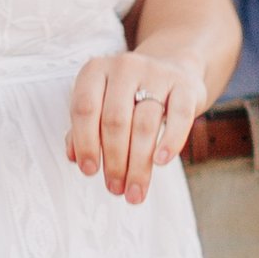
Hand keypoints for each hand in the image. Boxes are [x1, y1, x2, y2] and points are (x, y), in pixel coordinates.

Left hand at [65, 50, 207, 204]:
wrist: (171, 69)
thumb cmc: (128, 96)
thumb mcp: (101, 104)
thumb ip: (84, 129)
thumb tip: (74, 157)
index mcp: (96, 70)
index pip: (85, 109)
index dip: (85, 143)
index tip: (89, 172)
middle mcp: (124, 67)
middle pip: (115, 121)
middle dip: (114, 161)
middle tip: (115, 188)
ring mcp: (156, 73)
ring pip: (144, 124)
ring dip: (139, 164)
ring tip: (135, 190)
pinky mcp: (185, 85)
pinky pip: (179, 116)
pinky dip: (170, 141)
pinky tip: (161, 162)